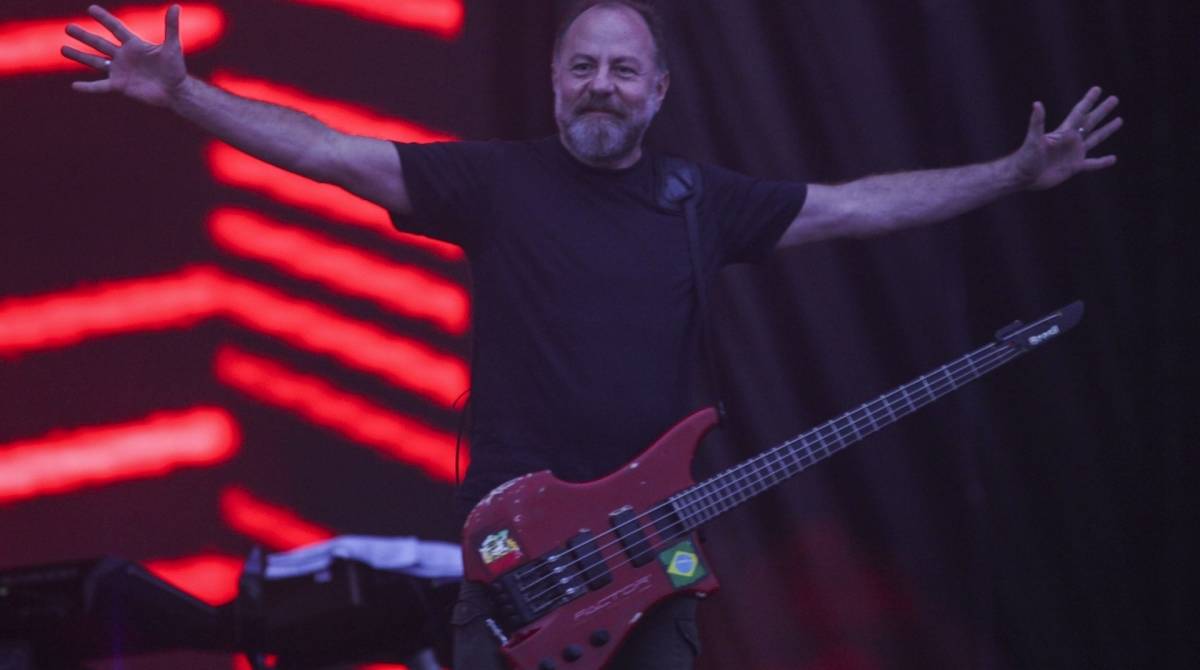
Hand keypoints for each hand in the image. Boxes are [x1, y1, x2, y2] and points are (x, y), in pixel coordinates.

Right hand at [62, 4, 186, 107]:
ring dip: (79, 56)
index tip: (91, 9)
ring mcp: (120, 71)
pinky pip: (100, 86)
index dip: (104, 19)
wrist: (175, 92)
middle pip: (99, 43)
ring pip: (95, 62)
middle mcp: (124, 56)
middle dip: (84, 36)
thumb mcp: (172, 46)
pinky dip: (88, 87)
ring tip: (62, 49)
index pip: (116, 28)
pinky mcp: (120, 86)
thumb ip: (171, 27)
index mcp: (134, 44)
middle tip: (67, 27)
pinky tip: (75, 86)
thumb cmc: (175, 69)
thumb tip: (176, 6)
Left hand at [1011, 86, 1121, 190]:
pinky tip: (1113, 159)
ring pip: (1095, 139)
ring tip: (1119, 120)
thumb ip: (1037, 122)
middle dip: (1102, 111)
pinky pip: (1092, 164)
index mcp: (1063, 132)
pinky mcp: (1074, 167)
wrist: (1022, 177)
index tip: (1097, 89)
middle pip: (1090, 122)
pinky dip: (1102, 162)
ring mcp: (1073, 153)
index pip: (1079, 112)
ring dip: (1106, 130)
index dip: (1088, 101)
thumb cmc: (1024, 158)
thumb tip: (1037, 103)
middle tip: (1114, 99)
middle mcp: (1070, 140)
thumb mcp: (1033, 139)